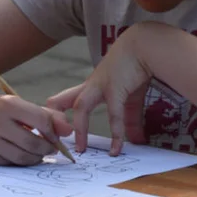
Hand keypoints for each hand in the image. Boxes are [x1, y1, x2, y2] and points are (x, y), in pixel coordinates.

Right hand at [0, 94, 72, 165]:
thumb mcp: (16, 105)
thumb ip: (44, 115)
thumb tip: (69, 130)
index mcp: (7, 104)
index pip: (41, 120)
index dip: (53, 132)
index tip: (56, 136)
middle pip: (33, 143)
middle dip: (47, 149)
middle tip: (51, 149)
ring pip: (21, 158)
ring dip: (35, 158)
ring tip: (39, 153)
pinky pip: (8, 164)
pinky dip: (19, 162)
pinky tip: (21, 155)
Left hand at [47, 24, 152, 155]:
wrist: (143, 47)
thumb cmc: (133, 69)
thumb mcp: (129, 99)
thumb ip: (129, 122)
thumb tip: (135, 142)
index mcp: (88, 88)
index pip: (62, 100)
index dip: (56, 116)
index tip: (58, 135)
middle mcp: (89, 87)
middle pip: (59, 100)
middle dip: (53, 120)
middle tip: (55, 142)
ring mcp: (100, 87)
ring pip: (80, 107)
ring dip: (79, 129)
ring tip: (82, 150)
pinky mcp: (116, 89)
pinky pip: (114, 115)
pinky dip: (116, 134)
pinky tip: (116, 149)